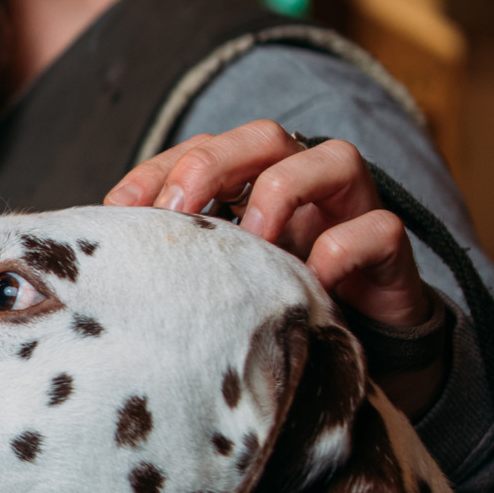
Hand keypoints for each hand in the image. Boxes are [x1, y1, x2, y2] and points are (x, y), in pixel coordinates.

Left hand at [104, 120, 436, 330]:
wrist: (355, 356)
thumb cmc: (269, 306)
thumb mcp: (213, 279)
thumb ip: (176, 259)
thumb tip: (104, 258)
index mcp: (251, 185)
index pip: (201, 150)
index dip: (157, 170)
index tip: (119, 210)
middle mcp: (302, 183)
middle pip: (264, 136)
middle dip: (213, 164)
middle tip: (179, 212)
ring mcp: (351, 210)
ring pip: (334, 158)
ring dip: (282, 191)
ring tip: (253, 240)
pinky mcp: (389, 249)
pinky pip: (377, 228)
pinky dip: (341, 250)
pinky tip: (311, 282)